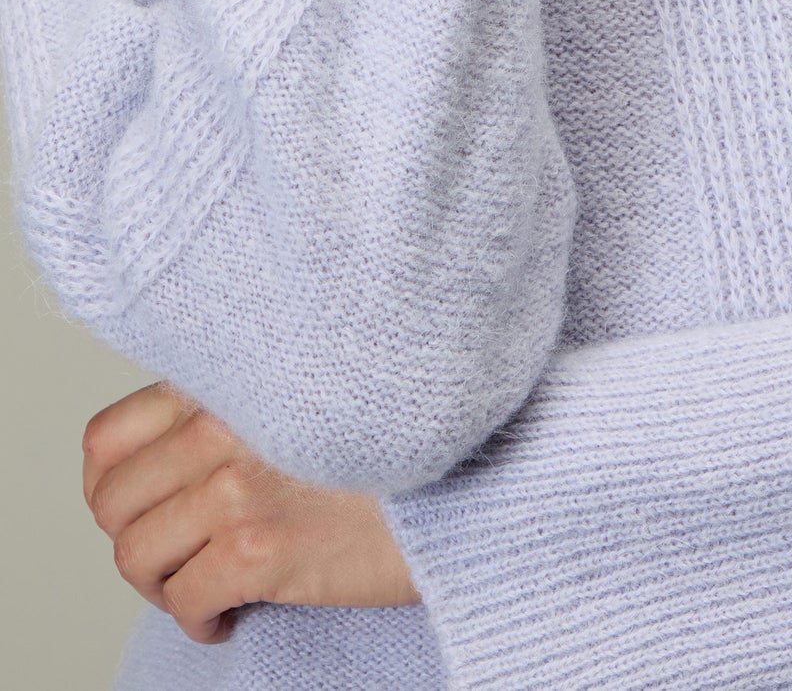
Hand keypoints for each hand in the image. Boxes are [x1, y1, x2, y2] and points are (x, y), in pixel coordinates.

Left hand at [82, 381, 418, 644]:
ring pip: (136, 555)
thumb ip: (242, 402)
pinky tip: (231, 614)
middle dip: (136, 540)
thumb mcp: (310, 386)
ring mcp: (238, 486)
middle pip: (112, 503)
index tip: (144, 508)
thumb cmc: (402, 427)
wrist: (474, 463)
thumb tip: (181, 457)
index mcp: (228, 380)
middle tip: (176, 557)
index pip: (107, 438)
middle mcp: (220, 425)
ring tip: (202, 587)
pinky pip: (185, 600)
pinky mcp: (263, 548)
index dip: (112, 487)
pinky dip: (197, 620)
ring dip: (162, 584)